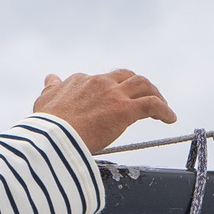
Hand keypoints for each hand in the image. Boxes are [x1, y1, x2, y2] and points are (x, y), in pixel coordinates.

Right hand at [34, 70, 176, 151]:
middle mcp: (98, 83)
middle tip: (145, 96)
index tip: (115, 100)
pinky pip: (152, 105)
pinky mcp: (125, 109)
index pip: (100, 80)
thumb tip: (51, 77)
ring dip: (155, 93)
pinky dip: (164, 110)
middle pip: (125, 76)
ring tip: (163, 105)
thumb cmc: (46, 126)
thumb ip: (51, 88)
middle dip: (138, 85)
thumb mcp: (43, 101)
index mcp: (79, 81)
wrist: (53, 137)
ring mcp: (113, 95)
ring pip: (142, 85)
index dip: (111, 89)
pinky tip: (170, 118)